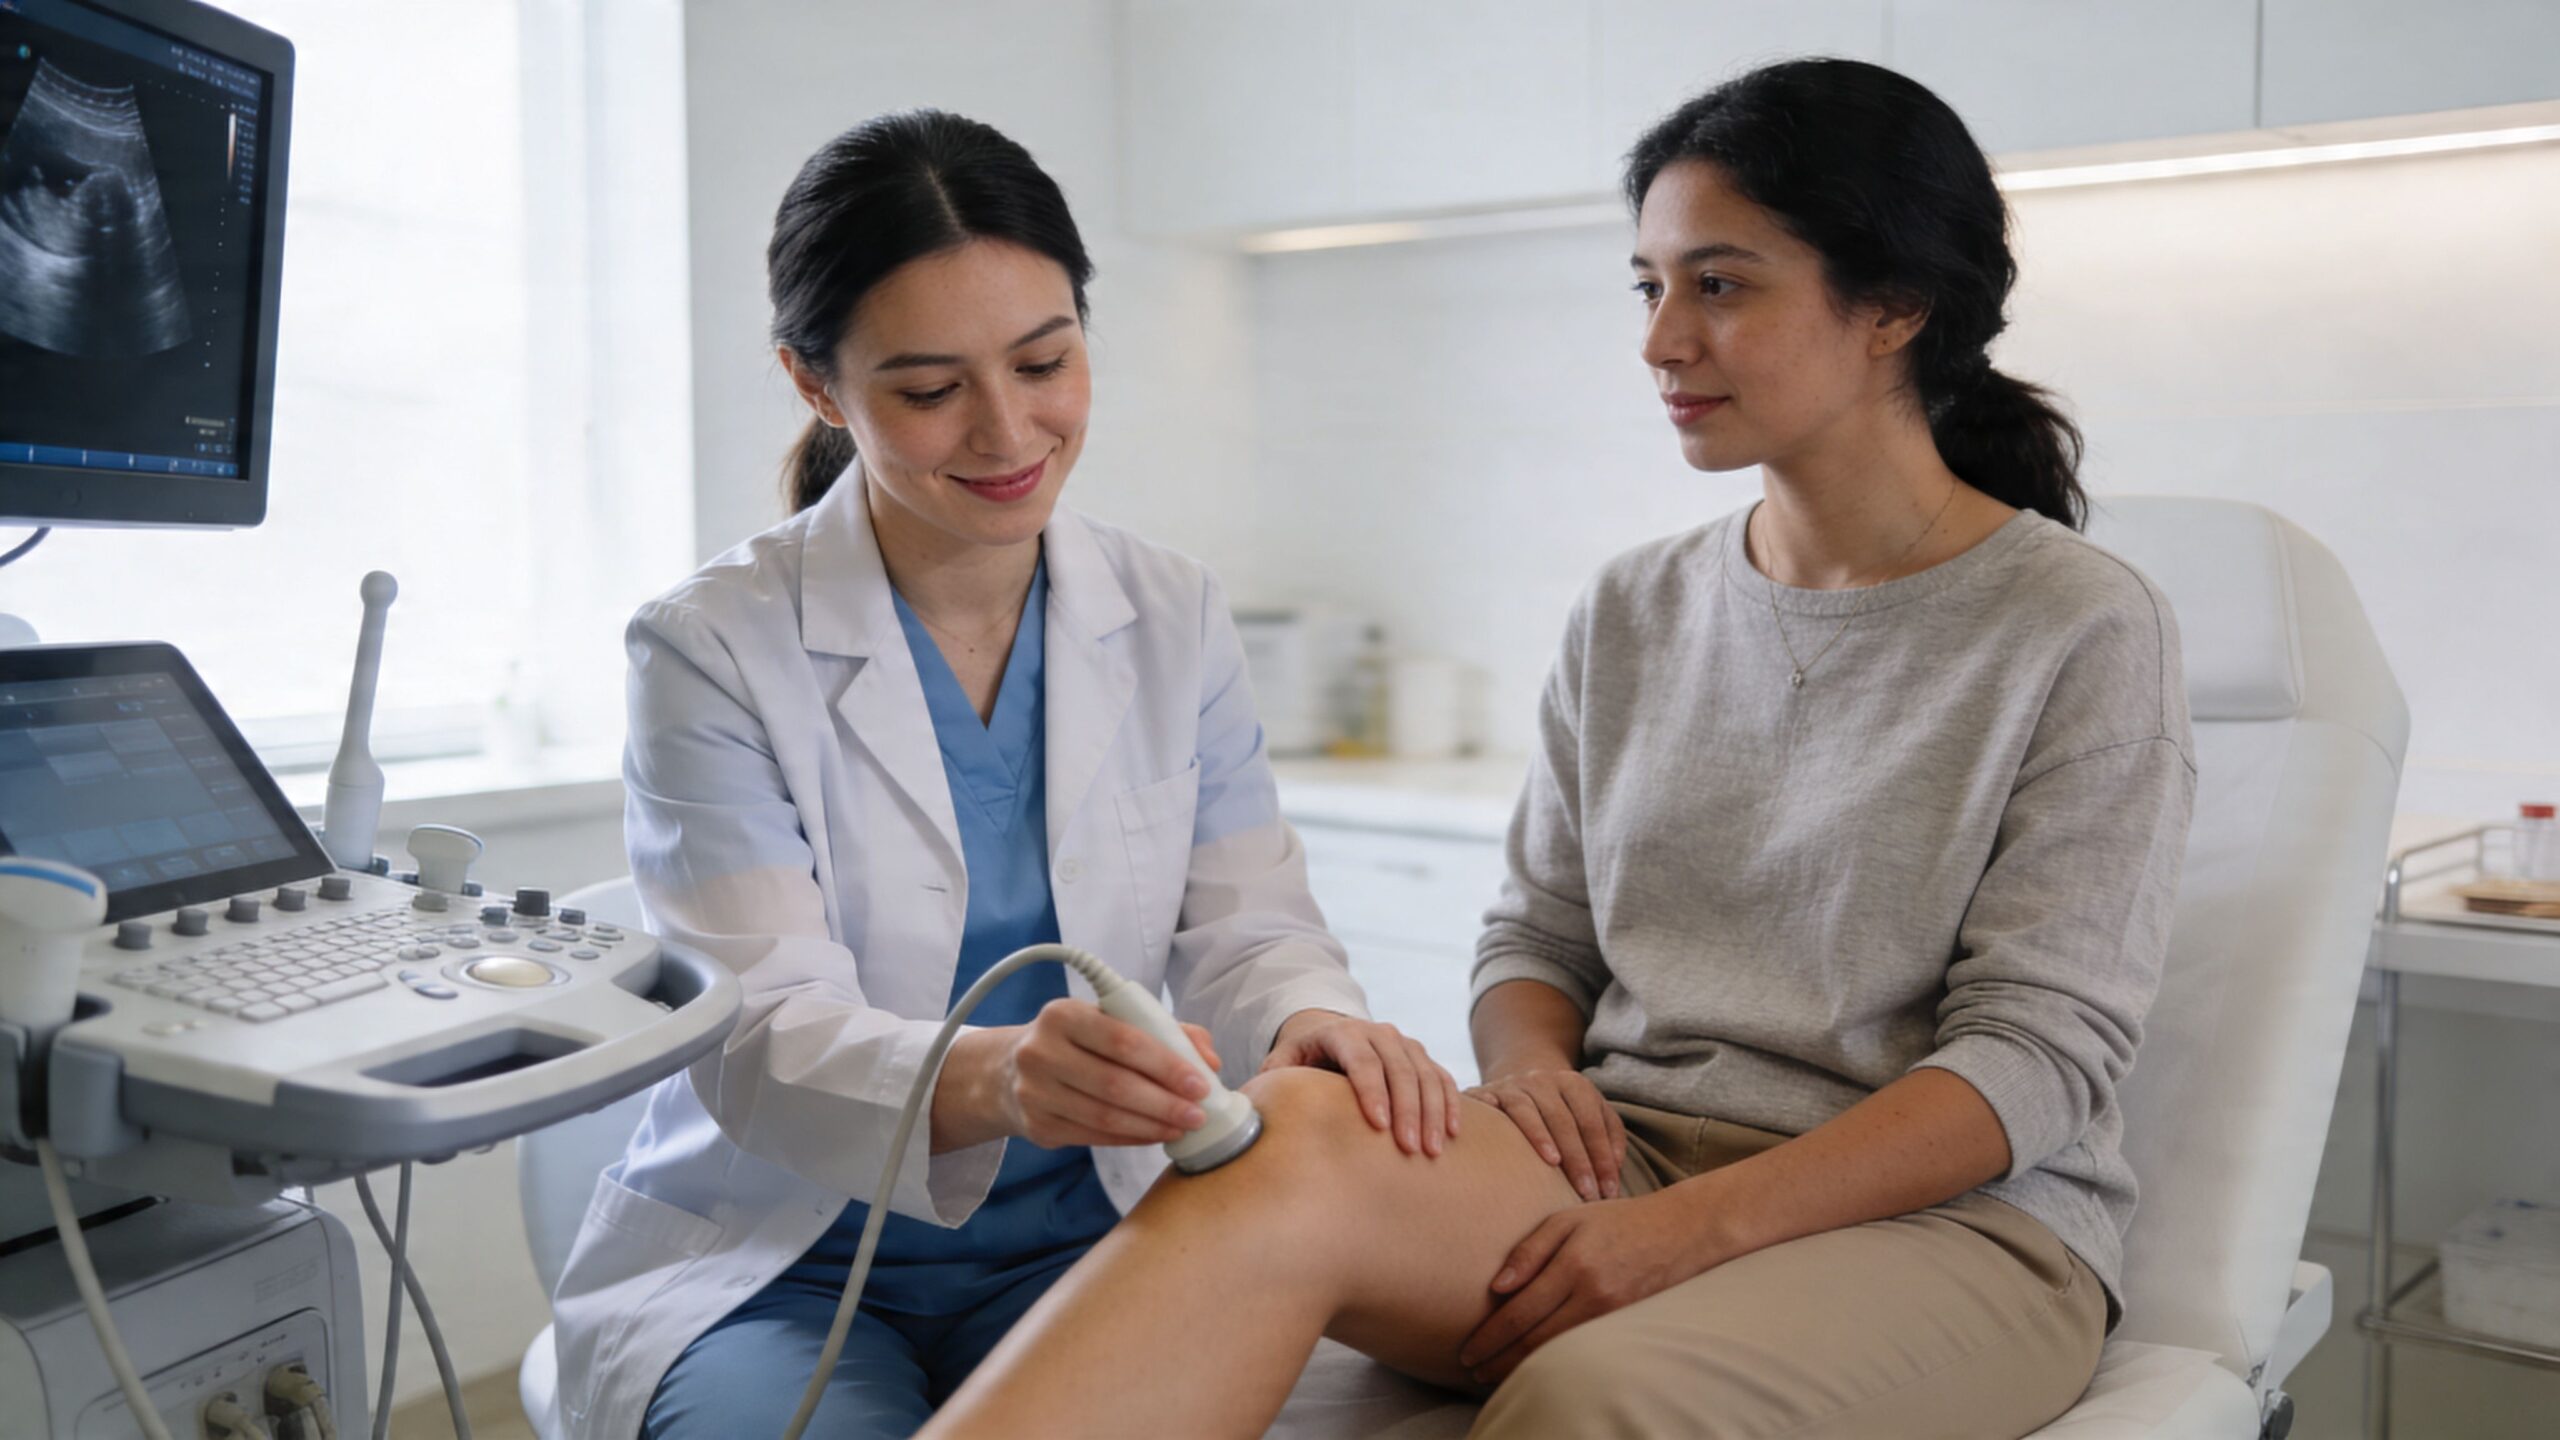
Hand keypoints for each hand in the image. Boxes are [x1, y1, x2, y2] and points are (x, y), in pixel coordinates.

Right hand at [996, 997, 1223, 1148]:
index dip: (1166, 1065)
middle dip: (1164, 1103)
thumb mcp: (1111, 1021)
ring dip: (1151, 1126)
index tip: (1200, 1083)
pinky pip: (1093, 1137)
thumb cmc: (1078, 1041)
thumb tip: (1210, 1060)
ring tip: (1182, 1128)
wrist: (1008, 1071)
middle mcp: (1041, 1052)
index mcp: (1064, 1015)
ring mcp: (1034, 1093)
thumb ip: (1166, 1031)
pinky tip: (1154, 1135)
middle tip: (1198, 1115)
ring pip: (1104, 1117)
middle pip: (1115, 1084)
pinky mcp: (1037, 1127)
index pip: (1123, 1041)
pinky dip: (1131, 1139)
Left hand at [1261, 1009, 1460, 1155]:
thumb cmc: (1301, 1060)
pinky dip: (1450, 1103)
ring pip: (1425, 1073)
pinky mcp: (1421, 1057)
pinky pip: (1442, 1078)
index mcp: (1340, 1032)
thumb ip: (1270, 1082)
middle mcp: (1377, 1032)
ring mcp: (1403, 1043)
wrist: (1330, 1036)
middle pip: (1398, 1067)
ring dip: (1432, 1111)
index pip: (1360, 1058)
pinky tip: (1451, 1134)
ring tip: (1431, 1151)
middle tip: (1410, 1149)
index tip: (1377, 1125)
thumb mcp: (1281, 1064)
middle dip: (1407, 1109)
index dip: (1371, 1090)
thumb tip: (1247, 1111)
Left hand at [1456, 1191, 1705, 1384]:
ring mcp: (1612, 1316)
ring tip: (1494, 1374)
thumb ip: (1529, 1251)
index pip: (1519, 1314)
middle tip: (1473, 1370)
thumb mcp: (1568, 1219)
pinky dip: (1552, 1363)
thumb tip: (1495, 1288)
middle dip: (1499, 1361)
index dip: (1489, 1338)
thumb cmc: (1616, 1221)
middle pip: (1534, 1342)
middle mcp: (1593, 1296)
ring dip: (1521, 1369)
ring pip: (1557, 1353)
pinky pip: (1580, 1352)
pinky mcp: (1624, 1327)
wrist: (1679, 1232)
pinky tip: (1533, 1366)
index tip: (1466, 1352)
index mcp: (1573, 1266)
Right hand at [1464, 1066, 1625, 1201]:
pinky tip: (1497, 1141)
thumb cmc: (1563, 1109)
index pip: (1592, 1122)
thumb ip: (1609, 1136)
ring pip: (1527, 1110)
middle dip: (1577, 1158)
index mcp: (1573, 1084)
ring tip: (1553, 1163)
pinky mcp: (1484, 1093)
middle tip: (1586, 1193)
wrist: (1519, 1080)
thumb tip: (1614, 1170)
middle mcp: (1542, 1080)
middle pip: (1563, 1119)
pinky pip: (1486, 1106)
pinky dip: (1491, 1118)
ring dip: (1540, 1136)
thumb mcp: (1591, 1113)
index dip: (1602, 1157)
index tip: (1608, 1191)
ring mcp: (1511, 1086)